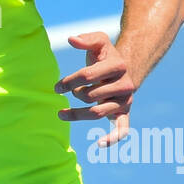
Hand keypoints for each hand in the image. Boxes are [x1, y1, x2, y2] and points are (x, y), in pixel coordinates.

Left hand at [55, 32, 135, 146]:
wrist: (127, 69)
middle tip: (67, 91)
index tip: (56, 87)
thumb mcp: (99, 42)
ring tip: (61, 114)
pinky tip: (99, 144)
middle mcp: (125, 85)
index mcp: (117, 66)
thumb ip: (86, 39)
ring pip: (98, 113)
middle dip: (74, 93)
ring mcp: (125, 101)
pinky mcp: (125, 113)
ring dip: (78, 114)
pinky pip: (122, 130)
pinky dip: (112, 139)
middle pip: (89, 95)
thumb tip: (71, 39)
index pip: (86, 76)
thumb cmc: (106, 56)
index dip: (68, 81)